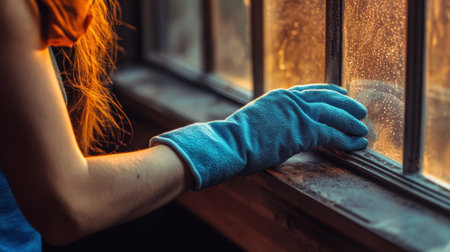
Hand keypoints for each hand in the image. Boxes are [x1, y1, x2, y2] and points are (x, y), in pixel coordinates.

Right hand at [150, 84, 367, 188]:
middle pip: (327, 98)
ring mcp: (298, 114)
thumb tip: (279, 128)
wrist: (230, 143)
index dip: (330, 91)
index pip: (311, 90)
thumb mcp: (257, 120)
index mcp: (280, 96)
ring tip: (364, 130)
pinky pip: (332, 134)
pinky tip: (358, 145)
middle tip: (360, 112)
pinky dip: (348, 140)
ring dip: (351, 123)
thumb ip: (273, 119)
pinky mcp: (303, 131)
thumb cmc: (237, 138)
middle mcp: (291, 100)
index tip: (342, 92)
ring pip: (334, 114)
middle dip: (346, 105)